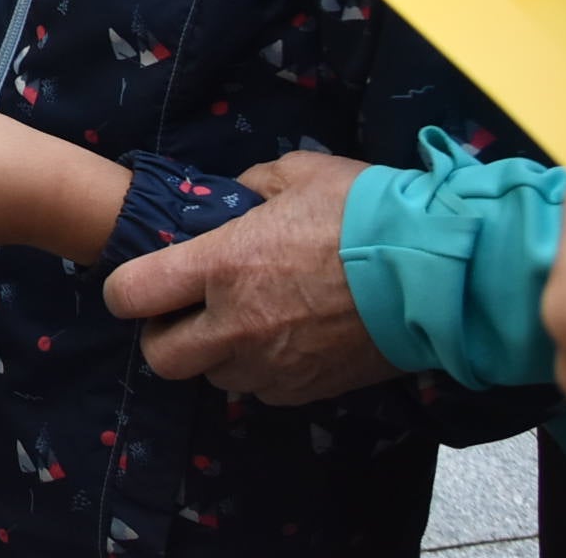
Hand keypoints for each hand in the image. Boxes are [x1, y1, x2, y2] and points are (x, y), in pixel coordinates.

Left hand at [100, 151, 395, 401]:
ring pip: (216, 377)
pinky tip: (286, 341)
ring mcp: (273, 363)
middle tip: (186, 313)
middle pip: (161, 359)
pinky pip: (265, 391)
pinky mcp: (310, 389)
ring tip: (247, 323)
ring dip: (219, 355)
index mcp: (221, 265)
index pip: (131, 295)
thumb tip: (232, 200)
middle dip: (164, 337)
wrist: (439, 273)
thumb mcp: (296, 174)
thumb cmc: (366, 212)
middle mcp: (236, 323)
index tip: (141, 284)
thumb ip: (249, 188)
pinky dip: (264, 371)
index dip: (125, 291)